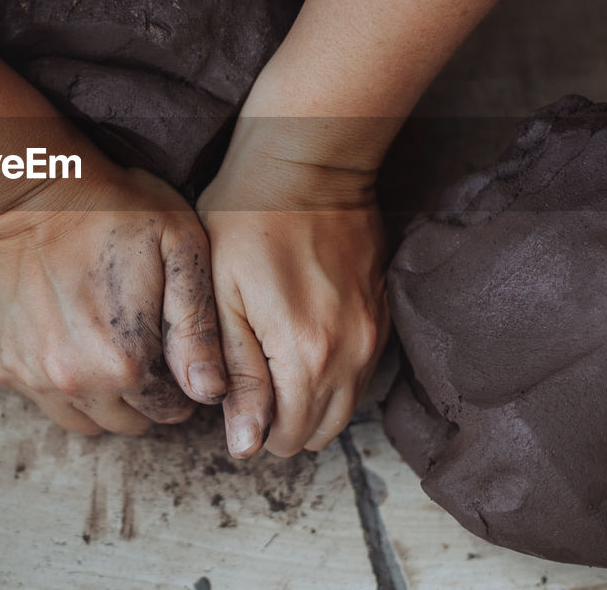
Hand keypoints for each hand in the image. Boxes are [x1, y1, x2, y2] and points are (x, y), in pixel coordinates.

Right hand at [0, 166, 227, 434]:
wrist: (24, 186)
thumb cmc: (112, 208)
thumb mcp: (180, 249)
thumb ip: (199, 327)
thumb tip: (210, 391)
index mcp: (125, 363)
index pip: (169, 411)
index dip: (180, 381)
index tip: (174, 348)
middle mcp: (74, 382)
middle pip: (126, 422)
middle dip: (142, 393)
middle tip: (140, 342)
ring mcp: (30, 376)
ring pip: (81, 419)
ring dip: (99, 394)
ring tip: (102, 341)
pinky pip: (39, 395)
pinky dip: (56, 376)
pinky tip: (63, 331)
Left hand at [197, 142, 388, 457]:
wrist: (306, 162)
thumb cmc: (247, 222)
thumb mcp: (224, 298)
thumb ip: (239, 376)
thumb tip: (246, 444)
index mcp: (307, 356)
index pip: (284, 437)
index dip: (250, 428)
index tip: (230, 395)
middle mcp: (352, 354)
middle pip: (320, 431)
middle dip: (280, 421)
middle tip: (247, 378)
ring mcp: (374, 333)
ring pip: (345, 407)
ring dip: (309, 400)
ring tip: (271, 359)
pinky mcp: (383, 313)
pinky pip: (361, 372)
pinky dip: (332, 374)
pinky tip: (301, 338)